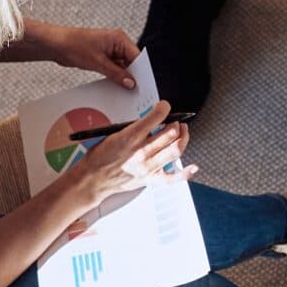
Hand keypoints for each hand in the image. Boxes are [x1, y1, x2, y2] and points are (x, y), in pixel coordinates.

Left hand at [42, 24, 138, 87]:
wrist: (56, 44)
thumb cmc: (74, 45)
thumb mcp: (98, 62)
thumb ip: (116, 73)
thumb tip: (131, 83)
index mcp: (119, 38)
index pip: (137, 56)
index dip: (141, 71)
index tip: (143, 85)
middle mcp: (117, 43)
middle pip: (131, 62)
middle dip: (132, 75)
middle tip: (135, 91)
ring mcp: (110, 50)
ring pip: (122, 66)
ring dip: (122, 77)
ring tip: (125, 91)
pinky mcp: (103, 56)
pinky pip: (114, 68)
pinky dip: (115, 76)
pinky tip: (116, 86)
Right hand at [64, 102, 191, 207]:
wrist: (93, 178)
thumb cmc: (101, 157)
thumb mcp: (113, 134)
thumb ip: (133, 128)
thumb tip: (151, 120)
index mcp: (130, 137)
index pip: (156, 117)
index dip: (164, 108)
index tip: (165, 106)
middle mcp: (141, 152)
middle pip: (170, 134)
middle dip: (176, 124)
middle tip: (175, 121)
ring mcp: (148, 167)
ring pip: (175, 151)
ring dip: (183, 138)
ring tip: (182, 133)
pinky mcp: (150, 179)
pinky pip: (172, 178)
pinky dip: (185, 173)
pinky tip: (193, 166)